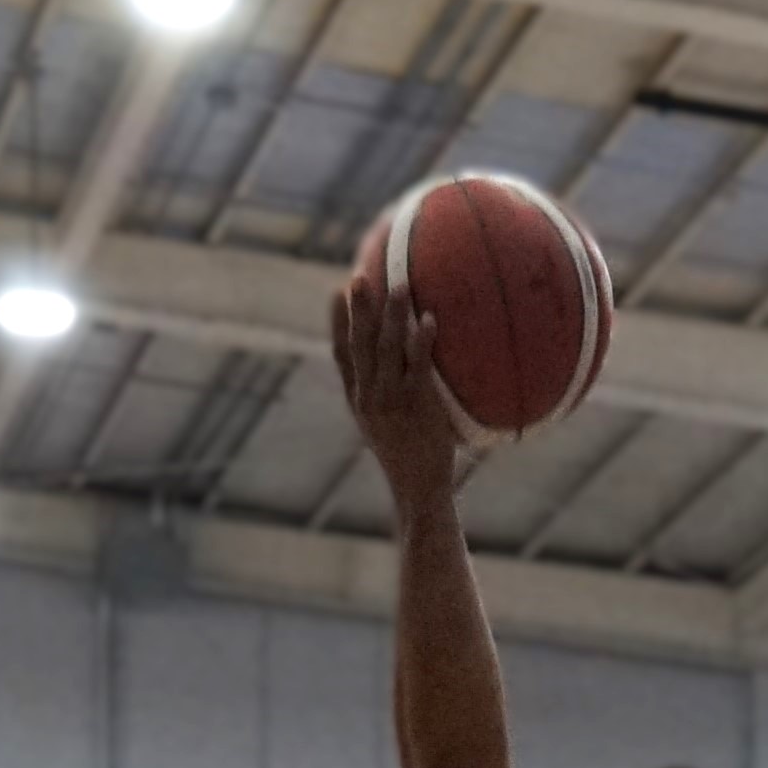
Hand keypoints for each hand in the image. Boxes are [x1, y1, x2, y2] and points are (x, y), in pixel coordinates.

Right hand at [329, 268, 464, 521]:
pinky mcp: (415, 407)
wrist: (417, 490)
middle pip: (359, 345)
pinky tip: (429, 319)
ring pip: (387, 350)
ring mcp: (390, 402)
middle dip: (358, 310)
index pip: (342, 356)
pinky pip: (418, 367)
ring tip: (400, 286)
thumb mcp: (388, 426)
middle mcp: (369, 398)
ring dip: (392, 316)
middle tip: (359, 277)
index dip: (337, 323)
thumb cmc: (409, 458)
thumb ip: (387, 397)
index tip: (337, 292)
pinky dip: (422, 342)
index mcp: (358, 401)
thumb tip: (402, 369)